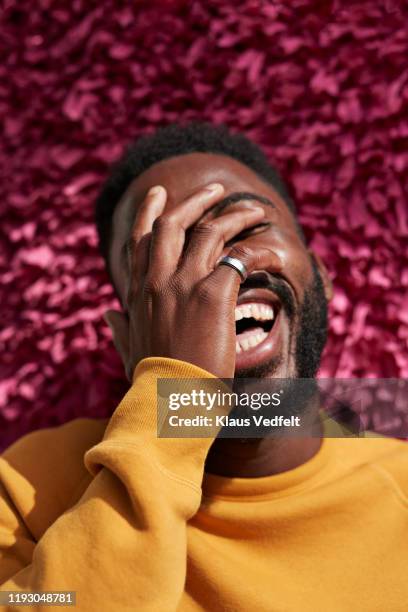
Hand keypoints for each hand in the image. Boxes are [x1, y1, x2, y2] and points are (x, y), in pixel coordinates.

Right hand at [104, 183, 279, 379]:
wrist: (169, 403)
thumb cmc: (152, 384)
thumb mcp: (129, 351)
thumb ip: (119, 329)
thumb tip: (108, 313)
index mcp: (138, 292)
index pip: (139, 239)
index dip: (149, 212)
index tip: (160, 194)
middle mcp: (157, 280)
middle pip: (174, 223)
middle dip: (195, 200)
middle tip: (216, 189)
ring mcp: (184, 284)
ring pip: (209, 230)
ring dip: (234, 215)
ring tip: (254, 209)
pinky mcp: (213, 294)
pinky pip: (240, 258)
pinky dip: (258, 251)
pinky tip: (273, 251)